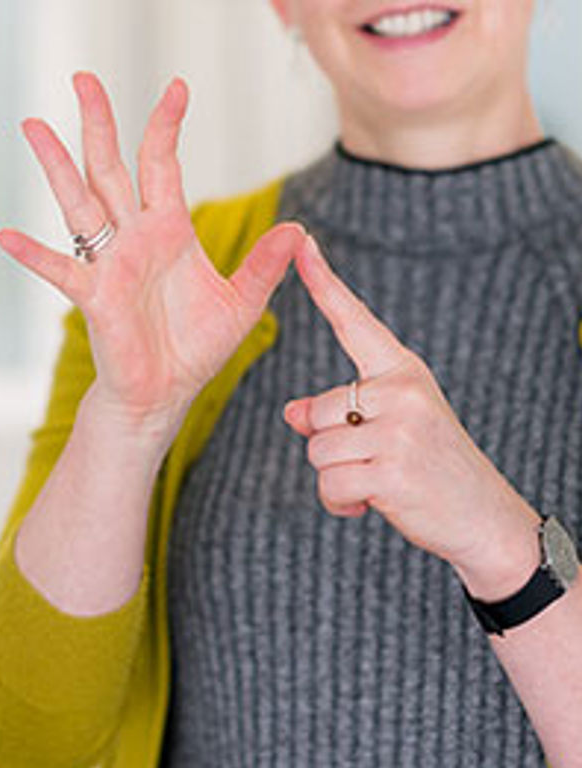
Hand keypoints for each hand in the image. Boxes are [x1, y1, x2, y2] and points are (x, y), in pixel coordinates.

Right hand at [0, 71, 304, 429]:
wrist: (166, 392)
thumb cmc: (195, 349)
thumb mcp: (241, 303)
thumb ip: (264, 266)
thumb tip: (298, 231)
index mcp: (169, 231)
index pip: (162, 165)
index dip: (166, 126)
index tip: (176, 88)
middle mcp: (134, 238)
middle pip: (110, 168)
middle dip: (99, 124)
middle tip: (84, 78)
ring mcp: (109, 264)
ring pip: (79, 203)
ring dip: (57, 166)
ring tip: (33, 126)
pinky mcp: (94, 297)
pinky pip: (60, 269)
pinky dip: (33, 254)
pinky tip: (4, 236)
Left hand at [283, 235, 539, 574]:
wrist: (483, 516)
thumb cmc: (430, 466)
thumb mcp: (391, 427)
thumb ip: (340, 413)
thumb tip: (290, 412)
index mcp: (403, 372)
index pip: (355, 322)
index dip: (324, 284)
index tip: (302, 243)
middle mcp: (402, 391)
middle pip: (315, 411)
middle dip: (329, 446)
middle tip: (371, 461)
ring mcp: (399, 430)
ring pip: (316, 450)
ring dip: (335, 477)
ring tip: (376, 483)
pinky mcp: (392, 471)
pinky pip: (329, 485)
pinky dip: (340, 504)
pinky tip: (371, 504)